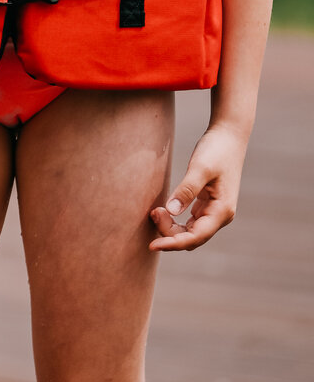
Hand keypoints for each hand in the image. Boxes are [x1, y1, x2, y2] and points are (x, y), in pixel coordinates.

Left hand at [149, 122, 246, 250]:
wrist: (229, 136)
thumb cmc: (216, 150)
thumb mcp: (200, 168)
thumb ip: (186, 190)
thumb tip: (171, 211)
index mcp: (222, 211)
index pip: (195, 237)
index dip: (173, 243)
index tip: (152, 245)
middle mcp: (220, 216)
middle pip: (192, 238)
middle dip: (169, 232)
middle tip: (152, 212)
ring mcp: (215, 211)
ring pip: (190, 231)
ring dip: (171, 227)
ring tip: (155, 211)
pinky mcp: (208, 204)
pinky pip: (190, 222)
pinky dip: (175, 220)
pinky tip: (163, 210)